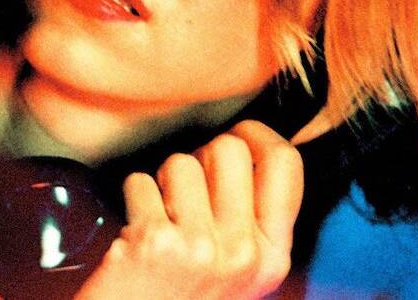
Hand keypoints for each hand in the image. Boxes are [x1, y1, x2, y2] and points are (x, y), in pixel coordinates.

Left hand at [75, 121, 303, 298]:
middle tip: (186, 189)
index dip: (258, 134)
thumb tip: (251, 146)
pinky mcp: (155, 243)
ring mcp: (200, 249)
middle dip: (201, 157)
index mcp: (273, 258)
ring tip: (160, 218)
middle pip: (231, 149)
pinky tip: (135, 232)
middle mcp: (244, 254)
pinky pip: (141, 182)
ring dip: (162, 182)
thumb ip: (254, 220)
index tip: (240, 134)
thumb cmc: (182, 298)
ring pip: (182, 162)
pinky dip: (132, 198)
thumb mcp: (240, 271)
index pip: (285, 163)